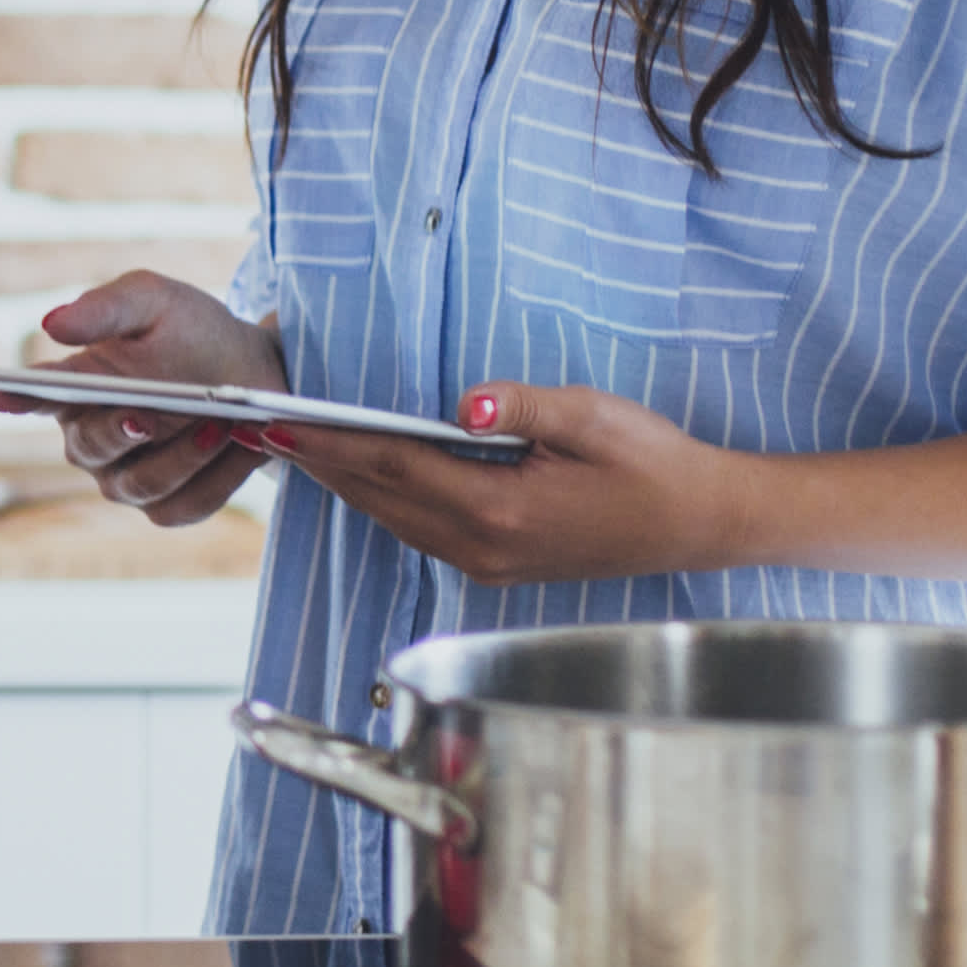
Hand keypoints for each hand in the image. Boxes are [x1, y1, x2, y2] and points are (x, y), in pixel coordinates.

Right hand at [14, 271, 285, 528]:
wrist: (257, 370)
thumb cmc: (193, 332)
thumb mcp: (155, 302)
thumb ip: (106, 308)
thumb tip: (52, 324)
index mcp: (77, 390)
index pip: (38, 396)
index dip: (19, 398)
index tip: (3, 394)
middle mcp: (92, 441)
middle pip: (89, 448)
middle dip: (117, 433)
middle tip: (145, 416)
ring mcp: (128, 481)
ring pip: (140, 484)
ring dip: (182, 456)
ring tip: (218, 423)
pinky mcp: (171, 507)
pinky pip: (187, 504)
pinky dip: (218, 476)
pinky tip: (244, 443)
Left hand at [250, 380, 751, 590]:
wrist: (701, 522)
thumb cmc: (654, 463)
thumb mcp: (593, 416)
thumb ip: (522, 404)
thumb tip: (463, 401)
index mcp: (498, 510)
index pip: (392, 466)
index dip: (332, 444)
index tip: (281, 426)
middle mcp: (483, 547)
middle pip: (380, 498)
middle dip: (321, 464)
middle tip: (266, 433)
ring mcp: (489, 563)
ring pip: (395, 519)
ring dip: (348, 484)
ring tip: (302, 450)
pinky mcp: (500, 565)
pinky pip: (421, 531)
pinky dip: (383, 500)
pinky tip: (366, 477)